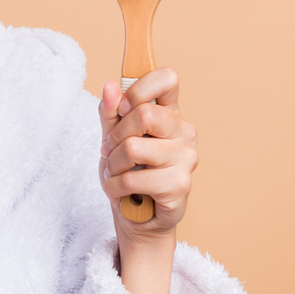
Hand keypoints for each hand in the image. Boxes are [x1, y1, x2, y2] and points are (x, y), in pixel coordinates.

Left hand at [98, 68, 197, 291]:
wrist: (137, 215)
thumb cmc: (128, 170)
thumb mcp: (112, 137)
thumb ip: (110, 112)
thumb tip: (110, 85)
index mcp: (170, 113)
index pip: (167, 78)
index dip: (139, 89)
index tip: (123, 108)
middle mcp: (184, 132)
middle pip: (144, 113)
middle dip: (115, 135)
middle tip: (108, 150)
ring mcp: (186, 158)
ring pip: (133, 147)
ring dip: (112, 164)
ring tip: (114, 173)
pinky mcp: (180, 185)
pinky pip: (133, 178)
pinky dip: (115, 186)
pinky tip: (118, 191)